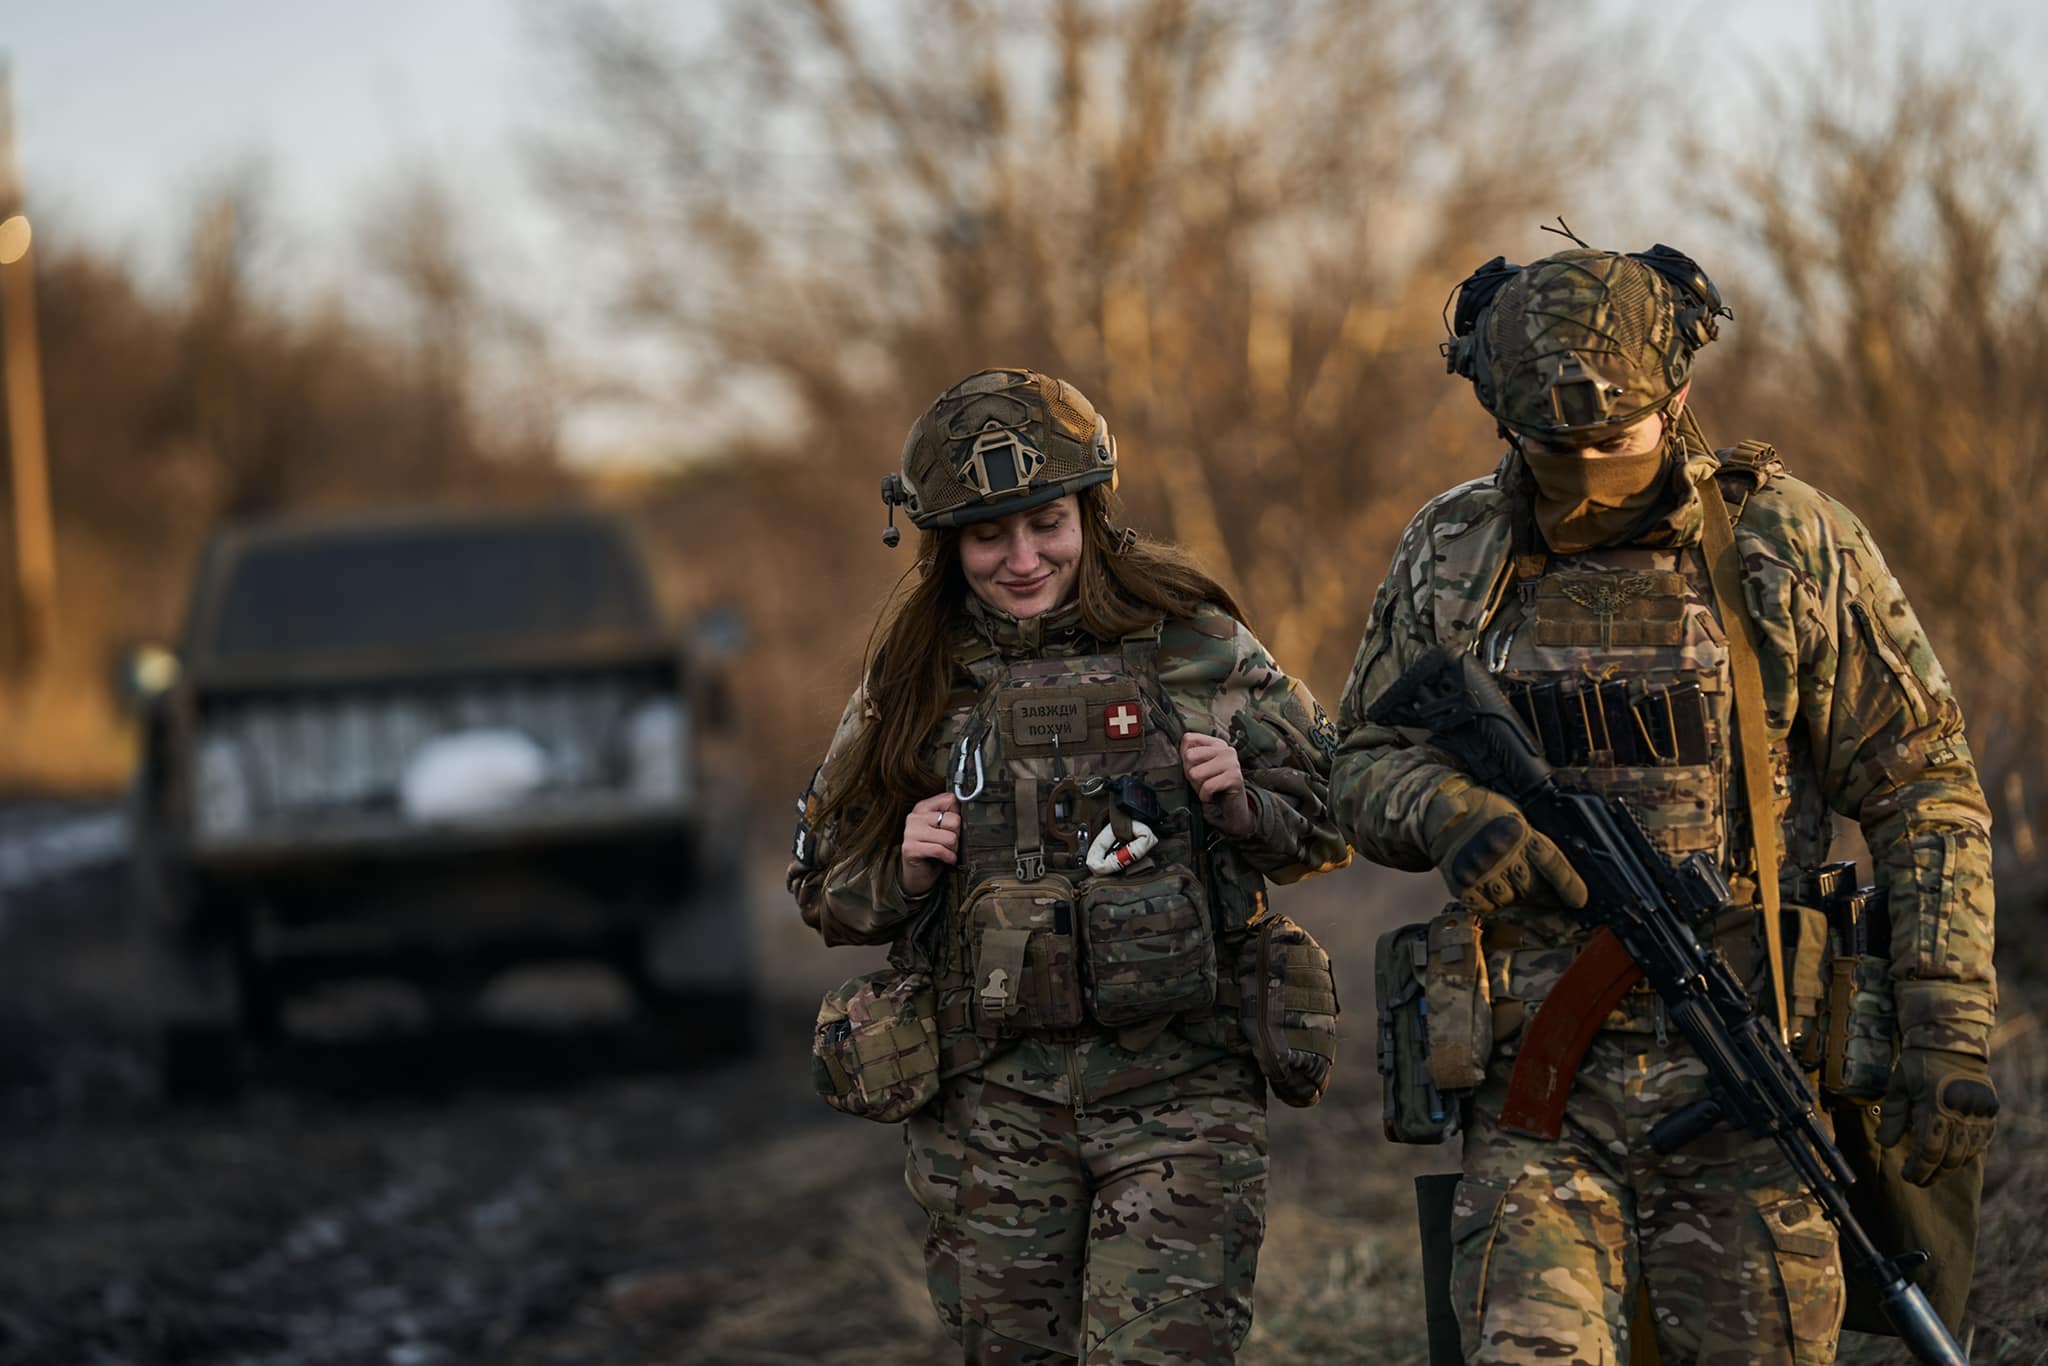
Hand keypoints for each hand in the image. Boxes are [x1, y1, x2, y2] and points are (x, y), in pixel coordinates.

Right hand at [899, 793, 960, 897]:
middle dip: (957, 835)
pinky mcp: (910, 849)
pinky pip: (940, 850)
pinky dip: (949, 857)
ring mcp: (910, 833)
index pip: (950, 799)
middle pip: (954, 820)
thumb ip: (950, 815)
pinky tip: (946, 859)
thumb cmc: (932, 850)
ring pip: (950, 837)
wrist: (917, 875)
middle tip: (950, 843)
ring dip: (953, 849)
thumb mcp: (941, 829)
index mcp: (922, 808)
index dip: (958, 814)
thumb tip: (968, 807)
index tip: (954, 827)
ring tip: (947, 851)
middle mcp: (915, 817)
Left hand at [1181, 733, 1254, 836]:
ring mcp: (1232, 762)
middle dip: (1191, 774)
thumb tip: (1184, 750)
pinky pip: (1207, 787)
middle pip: (1189, 756)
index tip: (1197, 768)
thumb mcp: (1197, 768)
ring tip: (1209, 788)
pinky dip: (1205, 796)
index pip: (1188, 739)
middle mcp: (1226, 750)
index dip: (1185, 758)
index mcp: (1216, 744)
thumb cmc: (1212, 787)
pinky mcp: (1235, 777)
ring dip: (1198, 787)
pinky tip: (1213, 795)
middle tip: (1203, 781)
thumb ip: (1189, 755)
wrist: (1231, 808)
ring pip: (1196, 773)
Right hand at [1420, 775, 1586, 913]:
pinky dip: (1493, 902)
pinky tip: (1493, 887)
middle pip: (1533, 887)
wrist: (1437, 814)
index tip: (1580, 901)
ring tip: (1514, 886)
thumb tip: (1559, 870)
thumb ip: (1533, 838)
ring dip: (1518, 898)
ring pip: (1512, 899)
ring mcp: (1479, 870)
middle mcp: (1499, 852)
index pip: (1552, 862)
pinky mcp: (1462, 884)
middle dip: (1544, 895)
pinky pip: (1487, 906)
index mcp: (1517, 830)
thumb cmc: (1483, 812)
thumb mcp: (1514, 813)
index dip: (1569, 884)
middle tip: (1551, 898)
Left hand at [1877, 1047, 1998, 1185]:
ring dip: (1950, 1167)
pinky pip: (1981, 1141)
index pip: (1929, 1149)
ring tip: (1933, 1173)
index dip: (1918, 1168)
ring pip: (1968, 1152)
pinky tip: (1953, 1159)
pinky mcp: (1990, 1111)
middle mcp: (1962, 1111)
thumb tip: (1885, 1144)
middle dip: (1933, 1173)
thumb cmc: (1918, 1064)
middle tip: (1918, 1180)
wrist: (1950, 1040)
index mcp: (1936, 1104)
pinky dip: (1967, 1153)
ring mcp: (1980, 1112)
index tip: (1907, 1176)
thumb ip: (1893, 1116)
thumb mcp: (1898, 1085)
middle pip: (1950, 1156)